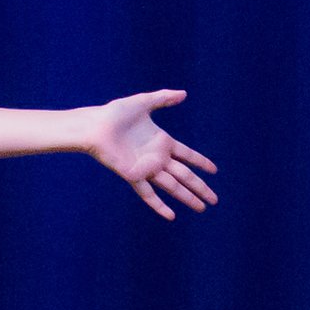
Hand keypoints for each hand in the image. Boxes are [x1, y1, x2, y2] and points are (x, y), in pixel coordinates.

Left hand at [89, 89, 215, 216]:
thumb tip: (184, 94)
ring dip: (188, 198)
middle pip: (185, 175)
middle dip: (200, 187)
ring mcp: (147, 169)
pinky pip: (148, 194)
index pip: (188, 155)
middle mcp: (158, 158)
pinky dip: (159, 205)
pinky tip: (171, 216)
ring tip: (201, 208)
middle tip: (214, 199)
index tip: (214, 170)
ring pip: (173, 187)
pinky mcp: (134, 176)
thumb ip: (163, 98)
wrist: (95, 126)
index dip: (201, 162)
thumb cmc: (115, 113)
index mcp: (162, 142)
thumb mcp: (143, 102)